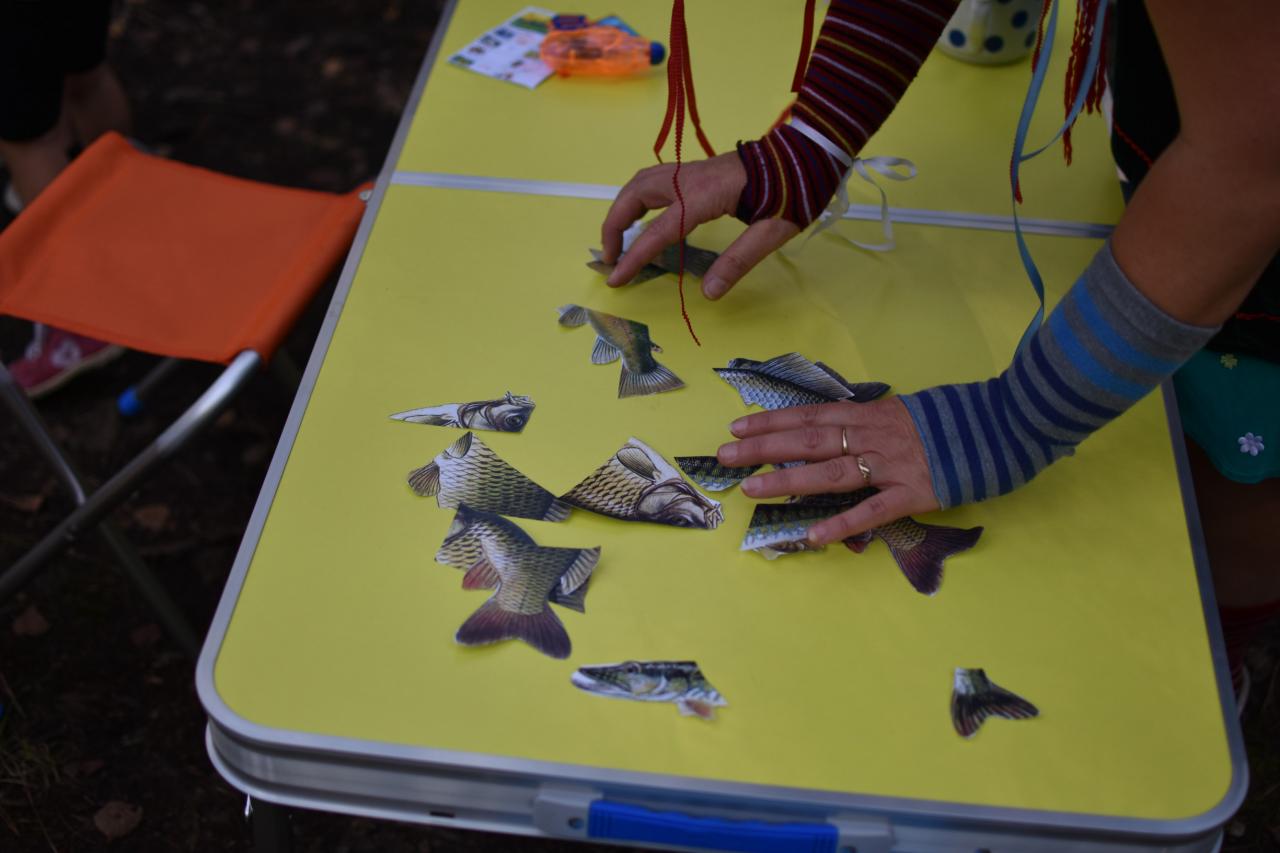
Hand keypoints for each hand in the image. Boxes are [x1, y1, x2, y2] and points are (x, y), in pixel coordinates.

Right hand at [601, 153, 799, 299]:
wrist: (806, 152)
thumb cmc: (793, 190)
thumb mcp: (772, 232)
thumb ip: (738, 261)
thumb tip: (709, 293)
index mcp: (702, 196)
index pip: (656, 231)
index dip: (633, 258)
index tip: (615, 279)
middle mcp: (688, 179)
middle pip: (633, 196)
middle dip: (613, 226)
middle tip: (610, 258)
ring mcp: (690, 171)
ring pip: (640, 183)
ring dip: (622, 208)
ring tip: (619, 238)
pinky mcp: (697, 170)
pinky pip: (654, 181)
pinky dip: (636, 198)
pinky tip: (643, 216)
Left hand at [716, 399, 938, 544]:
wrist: (1003, 422)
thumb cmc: (950, 418)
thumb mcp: (900, 409)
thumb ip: (866, 421)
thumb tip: (830, 428)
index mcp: (868, 414)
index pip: (809, 416)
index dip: (771, 421)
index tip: (736, 427)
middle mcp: (872, 436)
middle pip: (808, 441)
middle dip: (763, 447)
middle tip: (723, 455)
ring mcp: (891, 466)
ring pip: (831, 473)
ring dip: (788, 480)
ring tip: (751, 489)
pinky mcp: (914, 493)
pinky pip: (872, 511)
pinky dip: (841, 524)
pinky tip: (812, 536)